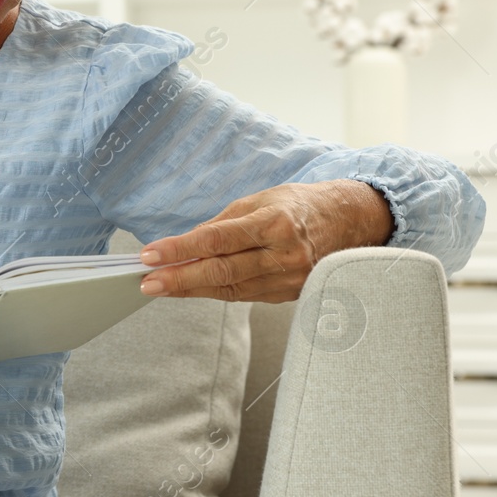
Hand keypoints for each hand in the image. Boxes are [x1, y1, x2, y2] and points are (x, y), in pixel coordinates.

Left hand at [136, 180, 393, 303]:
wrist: (349, 222)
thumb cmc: (298, 206)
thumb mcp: (259, 201)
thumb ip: (221, 224)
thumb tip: (185, 244)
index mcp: (275, 223)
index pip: (217, 240)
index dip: (180, 249)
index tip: (149, 255)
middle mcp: (285, 255)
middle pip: (222, 272)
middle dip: (179, 278)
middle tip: (147, 282)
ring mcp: (290, 279)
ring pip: (230, 289)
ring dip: (191, 290)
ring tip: (161, 287)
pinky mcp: (290, 294)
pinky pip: (244, 295)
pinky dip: (215, 292)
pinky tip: (191, 289)